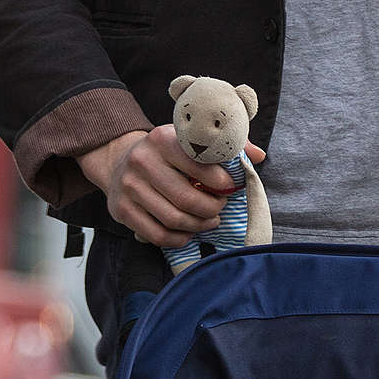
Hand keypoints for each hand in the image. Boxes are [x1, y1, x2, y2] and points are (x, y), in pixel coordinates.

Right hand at [80, 125, 267, 248]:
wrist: (119, 162)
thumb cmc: (167, 153)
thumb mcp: (190, 139)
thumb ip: (225, 144)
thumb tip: (259, 156)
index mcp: (162, 139)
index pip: (198, 164)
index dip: (220, 181)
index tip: (229, 188)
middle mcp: (142, 161)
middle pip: (186, 199)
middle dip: (212, 209)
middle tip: (220, 209)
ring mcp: (129, 187)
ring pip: (174, 220)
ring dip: (199, 226)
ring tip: (209, 221)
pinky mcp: (122, 210)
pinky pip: (157, 235)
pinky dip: (179, 239)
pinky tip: (189, 232)